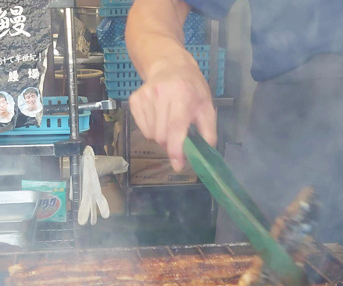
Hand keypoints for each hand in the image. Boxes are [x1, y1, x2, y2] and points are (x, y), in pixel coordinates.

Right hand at [128, 57, 216, 171]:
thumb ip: (208, 130)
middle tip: (178, 137)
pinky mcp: (134, 100)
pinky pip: (142, 128)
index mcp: (182, 95)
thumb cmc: (191, 87)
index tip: (178, 164)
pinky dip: (151, 130)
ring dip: (161, 137)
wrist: (170, 65)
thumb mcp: (206, 105)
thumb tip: (206, 152)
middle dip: (170, 144)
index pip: (175, 128)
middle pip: (161, 136)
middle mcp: (161, 94)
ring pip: (150, 134)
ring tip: (168, 123)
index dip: (176, 150)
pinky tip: (158, 117)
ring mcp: (145, 96)